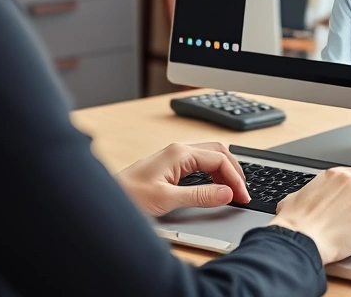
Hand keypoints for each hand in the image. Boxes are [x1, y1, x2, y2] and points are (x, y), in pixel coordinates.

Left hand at [115, 142, 250, 216]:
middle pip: (219, 152)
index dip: (235, 179)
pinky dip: (214, 173)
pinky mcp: (171, 165)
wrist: (107, 197)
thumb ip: (200, 196)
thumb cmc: (130, 195)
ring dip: (225, 171)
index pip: (219, 160)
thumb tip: (227, 193)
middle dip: (234, 171)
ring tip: (233, 191)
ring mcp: (174, 156)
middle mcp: (179, 150)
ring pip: (211, 156)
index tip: (242, 197)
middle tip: (243, 193)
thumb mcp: (167, 199)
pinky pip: (201, 163)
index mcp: (180, 153)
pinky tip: (216, 187)